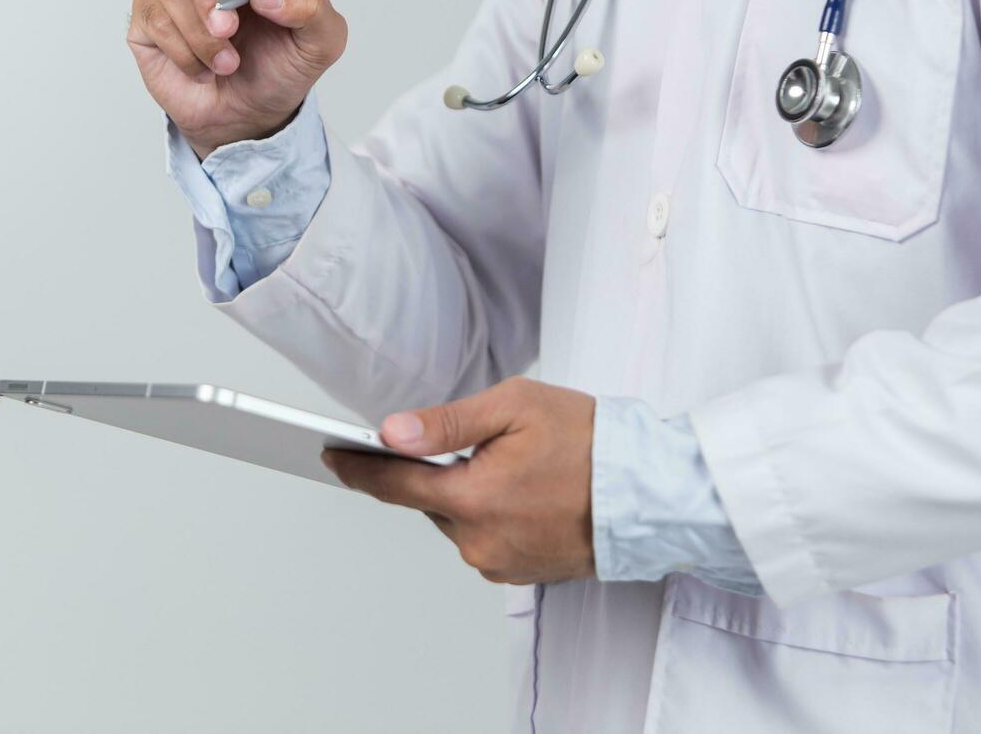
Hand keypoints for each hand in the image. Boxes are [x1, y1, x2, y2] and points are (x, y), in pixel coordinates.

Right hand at [127, 0, 347, 158]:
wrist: (247, 116)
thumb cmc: (279, 69)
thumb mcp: (321, 43)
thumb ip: (311, 7)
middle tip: (228, 31)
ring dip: (200, 35)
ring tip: (226, 64)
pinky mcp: (149, 15)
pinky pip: (154, 18)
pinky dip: (183, 53)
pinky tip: (203, 69)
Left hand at [323, 377, 597, 584]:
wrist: (650, 492)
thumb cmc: (591, 442)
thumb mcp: (515, 408)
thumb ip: (446, 423)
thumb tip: (390, 433)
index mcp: (473, 499)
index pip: (393, 484)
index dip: (357, 467)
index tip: (330, 455)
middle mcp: (478, 541)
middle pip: (429, 501)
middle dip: (438, 471)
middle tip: (481, 444)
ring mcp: (499, 562)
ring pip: (457, 520)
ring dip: (468, 493)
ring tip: (515, 467)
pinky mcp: (518, 572)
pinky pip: (483, 537)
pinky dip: (490, 513)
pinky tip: (523, 493)